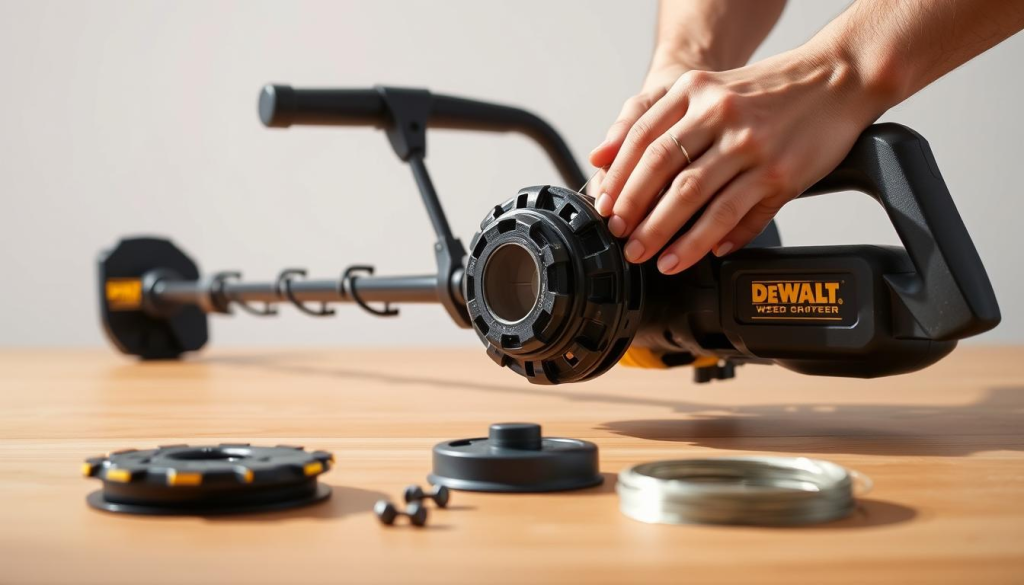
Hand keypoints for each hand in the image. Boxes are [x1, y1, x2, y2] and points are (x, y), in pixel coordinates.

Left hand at [588, 48, 883, 273]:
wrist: (836, 77)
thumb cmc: (766, 91)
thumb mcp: (706, 88)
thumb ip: (654, 118)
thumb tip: (601, 156)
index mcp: (695, 91)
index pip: (641, 138)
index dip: (619, 179)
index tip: (605, 208)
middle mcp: (720, 114)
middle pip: (662, 169)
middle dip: (636, 211)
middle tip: (623, 239)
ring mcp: (751, 145)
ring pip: (695, 197)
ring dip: (669, 234)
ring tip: (653, 257)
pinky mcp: (779, 174)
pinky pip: (737, 214)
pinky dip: (714, 239)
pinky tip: (701, 254)